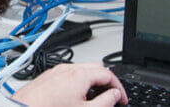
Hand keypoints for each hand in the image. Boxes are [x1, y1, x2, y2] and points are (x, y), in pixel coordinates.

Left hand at [11, 63, 127, 106]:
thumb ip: (105, 102)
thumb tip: (115, 95)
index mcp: (79, 74)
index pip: (108, 74)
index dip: (119, 87)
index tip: (122, 99)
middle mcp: (67, 68)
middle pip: (95, 68)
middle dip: (106, 81)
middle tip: (111, 97)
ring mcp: (55, 71)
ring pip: (81, 70)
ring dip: (92, 81)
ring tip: (94, 99)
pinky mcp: (47, 76)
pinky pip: (68, 75)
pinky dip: (78, 82)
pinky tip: (76, 97)